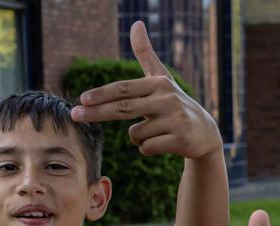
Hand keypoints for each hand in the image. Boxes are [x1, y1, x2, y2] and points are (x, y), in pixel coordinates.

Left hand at [70, 21, 221, 158]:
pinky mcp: (180, 140)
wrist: (204, 132)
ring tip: (154, 132)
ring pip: (135, 134)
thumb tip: (137, 23)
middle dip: (97, 113)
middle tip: (75, 116)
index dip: (101, 94)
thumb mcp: (161, 78)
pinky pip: (147, 148)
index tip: (82, 99)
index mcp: (159, 84)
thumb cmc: (174, 103)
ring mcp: (175, 120)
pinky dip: (148, 148)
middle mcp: (167, 99)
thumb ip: (146, 53)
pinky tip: (162, 142)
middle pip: (124, 109)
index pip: (124, 88)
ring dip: (137, 137)